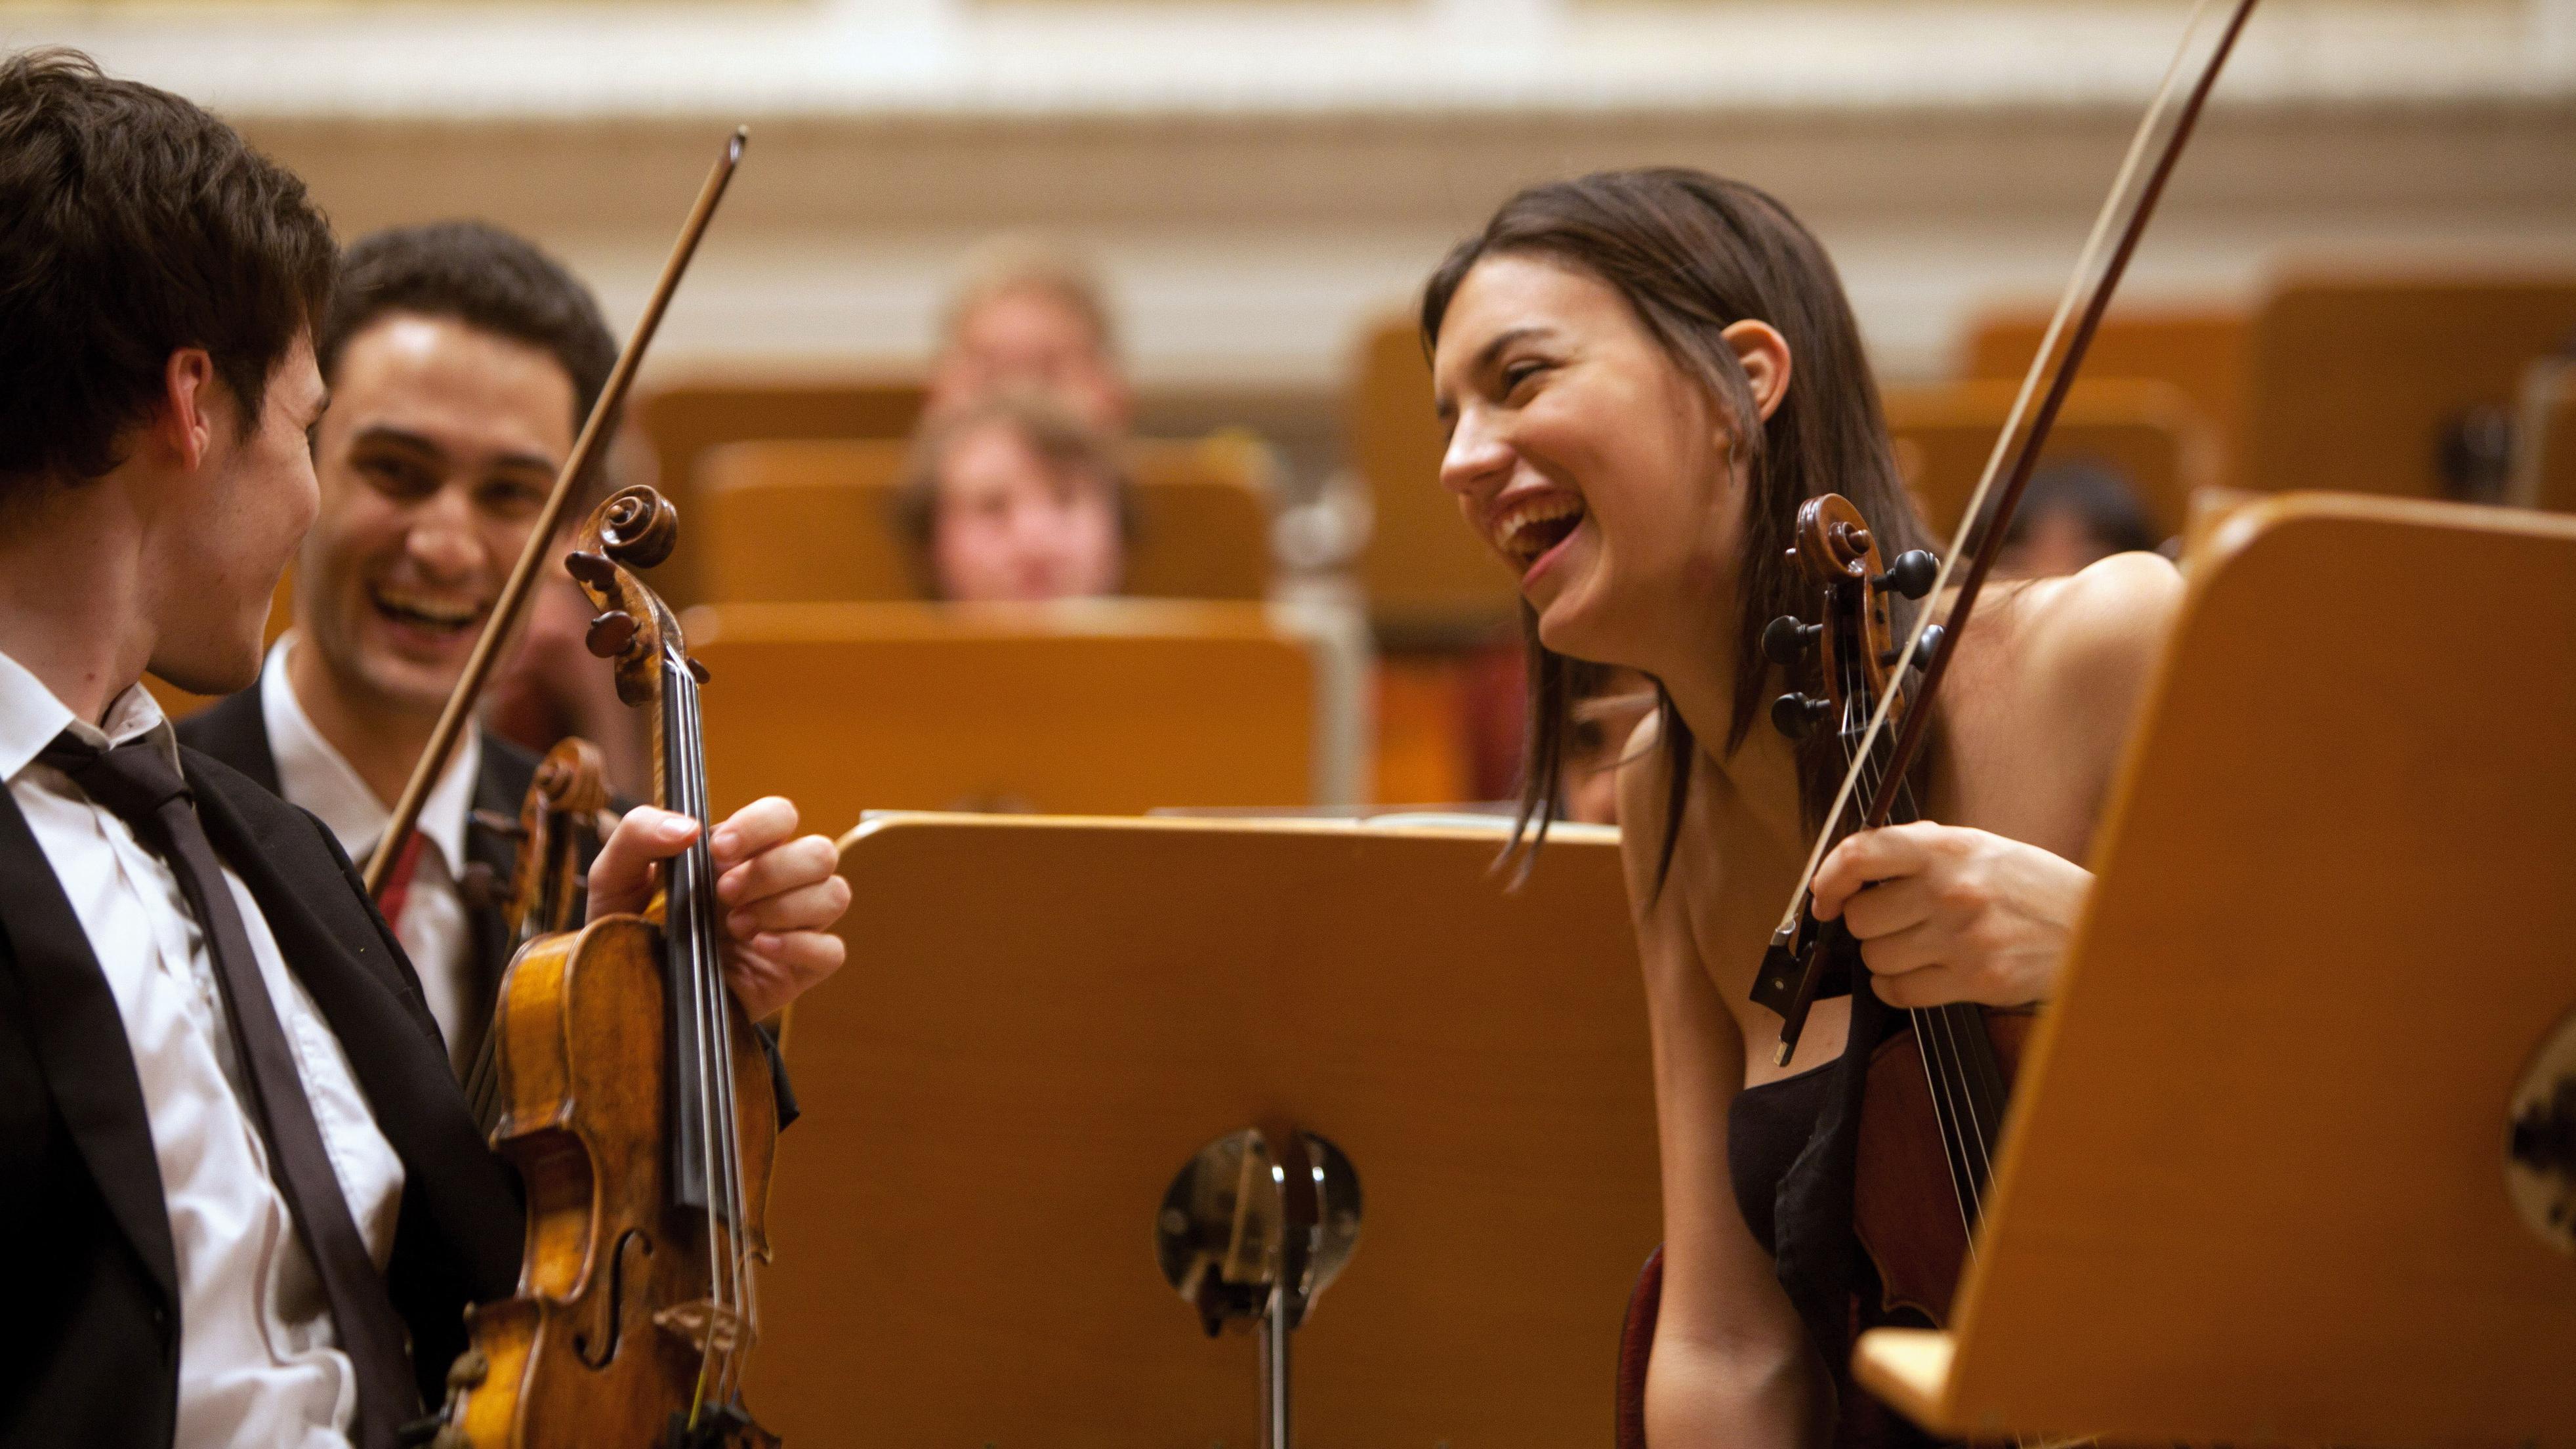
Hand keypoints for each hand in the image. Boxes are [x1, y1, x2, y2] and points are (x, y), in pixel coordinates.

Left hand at [586, 797, 850, 1020]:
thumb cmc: (625, 931)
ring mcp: (792, 927)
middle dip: (772, 871)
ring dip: (786, 907)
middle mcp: (775, 884)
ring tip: (737, 927)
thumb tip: (689, 829)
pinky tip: (760, 948)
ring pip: (835, 894)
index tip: (719, 850)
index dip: (761, 825)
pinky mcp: (798, 971)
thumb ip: (638, 835)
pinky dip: (800, 945)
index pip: (782, 815)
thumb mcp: (614, 877)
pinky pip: (832, 950)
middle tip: (725, 895)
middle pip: (820, 851)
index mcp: (741, 853)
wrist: (626, 998)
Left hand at [1808, 821, 2087, 1008]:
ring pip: (1876, 958)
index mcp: (1950, 849)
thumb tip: (1859, 862)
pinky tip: (1917, 975)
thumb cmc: (2035, 888)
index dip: (1829, 877)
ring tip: (1916, 948)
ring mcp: (1963, 938)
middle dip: (1867, 926)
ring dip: (1884, 959)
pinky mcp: (1975, 981)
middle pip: (1862, 918)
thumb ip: (1923, 849)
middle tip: (1893, 924)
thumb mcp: (1983, 848)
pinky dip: (1896, 989)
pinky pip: (1900, 992)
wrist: (2096, 928)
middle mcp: (1952, 891)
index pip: (1862, 853)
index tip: (1824, 897)